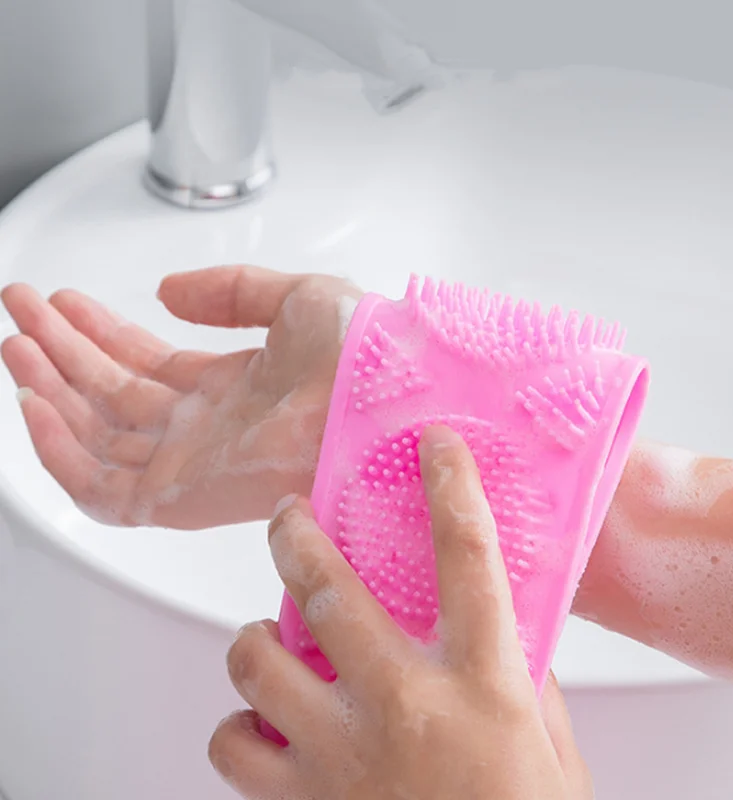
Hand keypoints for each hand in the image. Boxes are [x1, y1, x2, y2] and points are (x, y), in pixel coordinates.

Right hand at [1, 266, 360, 528]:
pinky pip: (99, 487)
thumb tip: (165, 293)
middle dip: (63, 349)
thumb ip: (228, 291)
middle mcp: (206, 427)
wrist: (382, 400)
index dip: (101, 331)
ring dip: (51, 387)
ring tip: (15, 341)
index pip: (148, 363)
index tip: (63, 300)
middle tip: (21, 307)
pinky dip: (59, 449)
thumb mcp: (292, 298)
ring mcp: (190, 463)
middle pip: (113, 392)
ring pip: (97, 433)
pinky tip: (33, 402)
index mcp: (232, 386)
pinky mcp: (180, 498)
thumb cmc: (361, 354)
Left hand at [212, 426, 592, 798]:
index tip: (434, 446)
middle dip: (296, 536)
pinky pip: (234, 748)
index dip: (450, 486)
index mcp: (484, 682)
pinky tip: (263, 727)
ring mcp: (344, 757)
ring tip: (266, 638)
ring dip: (254, 639)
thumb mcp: (548, 742)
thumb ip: (520, 674)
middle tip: (289, 517)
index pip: (469, 556)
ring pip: (257, 661)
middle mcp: (407, 706)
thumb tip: (497, 620)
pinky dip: (239, 729)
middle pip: (328, 589)